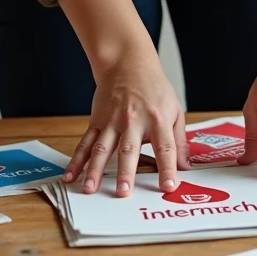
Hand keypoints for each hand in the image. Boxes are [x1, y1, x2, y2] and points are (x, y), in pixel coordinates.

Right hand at [63, 53, 189, 196]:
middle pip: (129, 151)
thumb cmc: (154, 89)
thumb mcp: (175, 110)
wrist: (128, 63)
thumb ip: (179, 141)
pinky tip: (71, 175)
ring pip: (102, 149)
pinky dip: (77, 161)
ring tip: (90, 189)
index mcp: (158, 120)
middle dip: (125, 172)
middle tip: (123, 192)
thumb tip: (185, 167)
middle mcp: (134, 121)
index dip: (168, 168)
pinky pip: (85, 143)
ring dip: (95, 171)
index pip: (165, 149)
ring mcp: (112, 121)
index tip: (168, 186)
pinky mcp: (97, 121)